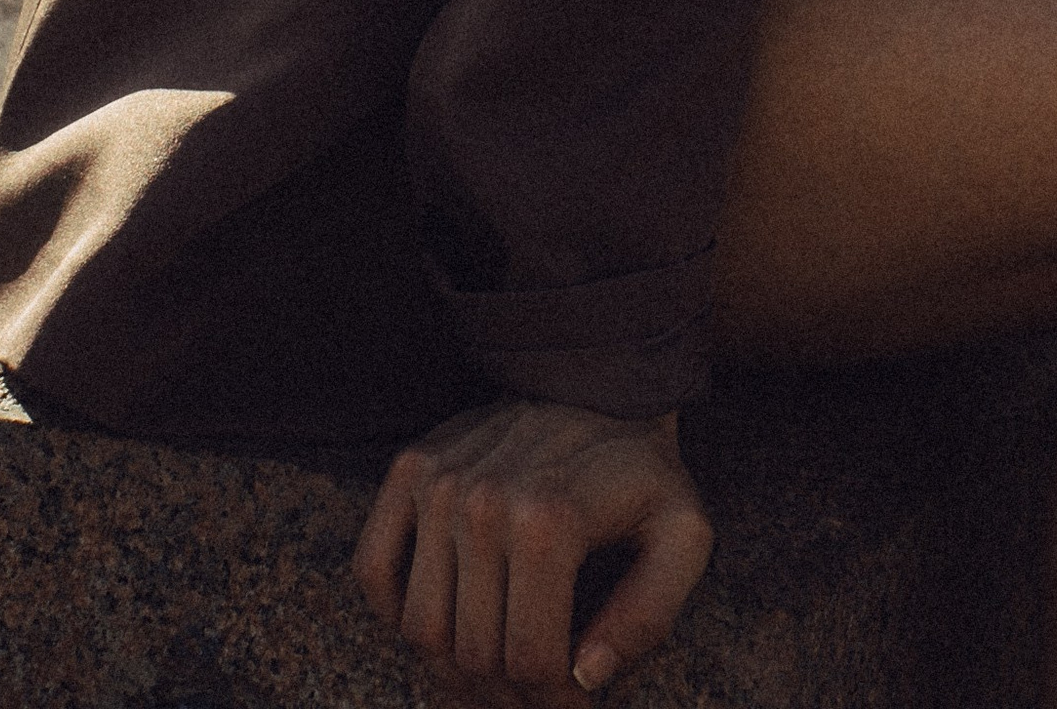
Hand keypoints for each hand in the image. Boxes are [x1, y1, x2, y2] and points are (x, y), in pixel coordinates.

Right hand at [352, 396, 712, 700]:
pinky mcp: (410, 468)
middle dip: (511, 695)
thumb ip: (650, 614)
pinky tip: (446, 621)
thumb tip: (586, 676)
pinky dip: (396, 613)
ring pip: (422, 628)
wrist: (597, 380)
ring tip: (497, 670)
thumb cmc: (641, 471)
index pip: (532, 661)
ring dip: (456, 669)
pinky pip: (374, 570)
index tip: (575, 702)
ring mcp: (438, 481)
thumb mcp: (682, 535)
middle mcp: (482, 501)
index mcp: (550, 521)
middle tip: (538, 695)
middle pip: (474, 653)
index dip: (557, 701)